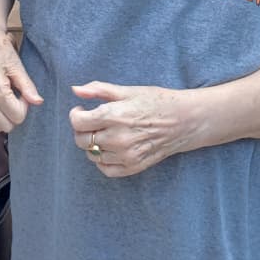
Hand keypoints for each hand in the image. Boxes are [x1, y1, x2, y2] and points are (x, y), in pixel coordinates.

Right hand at [0, 26, 42, 133]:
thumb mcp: (17, 65)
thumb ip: (27, 86)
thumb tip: (38, 101)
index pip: (17, 116)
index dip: (24, 107)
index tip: (23, 95)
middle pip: (6, 125)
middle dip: (14, 114)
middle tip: (15, 98)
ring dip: (2, 119)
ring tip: (5, 103)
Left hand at [68, 81, 189, 178]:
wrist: (184, 120)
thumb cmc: (155, 101)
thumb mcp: (127, 90)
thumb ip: (98, 90)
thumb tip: (75, 90)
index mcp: (114, 116)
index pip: (78, 122)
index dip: (75, 114)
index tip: (81, 109)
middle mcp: (118, 138)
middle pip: (82, 140)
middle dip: (81, 129)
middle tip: (91, 121)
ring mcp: (126, 156)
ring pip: (92, 155)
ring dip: (91, 144)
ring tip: (102, 133)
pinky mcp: (134, 167)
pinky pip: (106, 169)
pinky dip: (101, 160)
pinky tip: (108, 148)